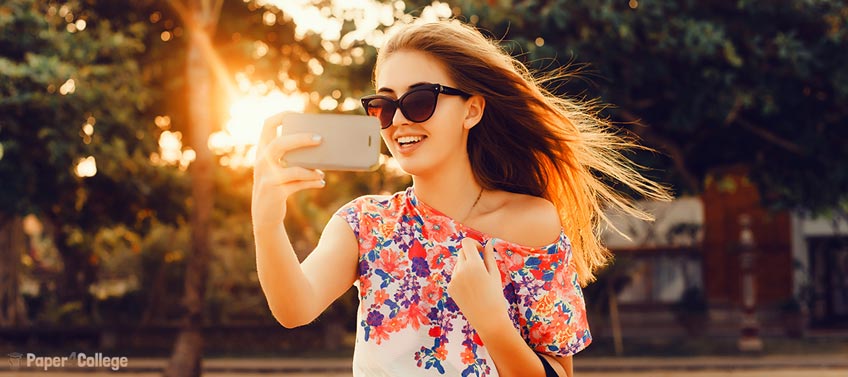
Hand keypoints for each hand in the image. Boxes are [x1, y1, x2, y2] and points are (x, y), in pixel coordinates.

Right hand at [252, 112, 324, 229]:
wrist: (264, 214)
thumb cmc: (277, 185)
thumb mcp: (279, 168)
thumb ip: (292, 156)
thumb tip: (320, 146)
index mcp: (262, 150)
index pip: (267, 125)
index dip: (283, 116)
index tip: (299, 114)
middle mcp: (262, 161)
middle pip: (280, 143)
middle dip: (301, 139)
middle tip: (320, 139)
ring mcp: (267, 177)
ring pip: (293, 168)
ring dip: (311, 170)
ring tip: (322, 172)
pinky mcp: (275, 192)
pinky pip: (298, 184)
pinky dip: (312, 182)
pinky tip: (321, 182)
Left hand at [447, 237, 509, 331]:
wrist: (488, 319)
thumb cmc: (495, 295)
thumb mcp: (494, 274)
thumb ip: (489, 257)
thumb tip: (488, 243)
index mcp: (473, 264)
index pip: (466, 243)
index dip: (474, 244)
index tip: (481, 251)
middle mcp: (460, 270)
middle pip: (462, 252)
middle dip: (471, 254)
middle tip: (482, 266)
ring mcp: (453, 279)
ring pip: (458, 264)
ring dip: (466, 266)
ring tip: (478, 282)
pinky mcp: (450, 288)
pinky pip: (455, 276)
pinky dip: (462, 277)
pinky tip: (472, 290)